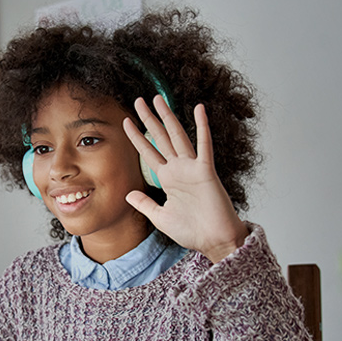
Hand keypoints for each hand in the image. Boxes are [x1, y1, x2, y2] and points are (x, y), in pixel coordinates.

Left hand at [123, 96, 247, 263]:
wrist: (215, 241)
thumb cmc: (192, 231)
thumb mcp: (160, 217)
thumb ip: (145, 204)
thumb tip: (128, 194)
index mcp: (168, 179)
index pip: (149, 153)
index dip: (137, 137)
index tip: (126, 121)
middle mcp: (179, 169)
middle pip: (161, 138)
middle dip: (149, 119)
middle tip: (139, 100)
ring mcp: (192, 168)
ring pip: (178, 136)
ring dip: (168, 117)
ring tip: (158, 98)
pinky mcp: (206, 171)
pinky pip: (204, 145)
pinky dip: (202, 127)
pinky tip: (199, 109)